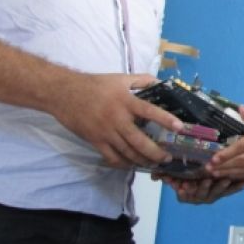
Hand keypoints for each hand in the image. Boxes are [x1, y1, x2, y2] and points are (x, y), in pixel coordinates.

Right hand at [50, 73, 182, 168]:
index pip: (150, 111)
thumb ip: (142, 80)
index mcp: (125, 101)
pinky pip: (112, 157)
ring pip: (127, 152)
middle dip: (156, 152)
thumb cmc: (95, 85)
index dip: (166, 120)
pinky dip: (124, 164)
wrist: (64, 93)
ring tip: (154, 163)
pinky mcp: (95, 141)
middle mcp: (117, 119)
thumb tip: (161, 82)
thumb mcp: (120, 78)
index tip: (180, 128)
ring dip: (143, 160)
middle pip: (139, 141)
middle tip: (167, 157)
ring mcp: (105, 132)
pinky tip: (132, 164)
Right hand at [159, 175, 243, 203]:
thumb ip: (164, 175)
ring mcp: (211, 195)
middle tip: (207, 180)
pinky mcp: (223, 192)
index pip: (185, 194)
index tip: (183, 187)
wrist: (197, 183)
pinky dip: (237, 187)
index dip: (185, 192)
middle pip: (201, 194)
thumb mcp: (173, 176)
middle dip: (204, 187)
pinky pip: (230, 191)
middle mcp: (199, 197)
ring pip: (217, 193)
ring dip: (222, 186)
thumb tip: (154, 176)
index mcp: (186, 194)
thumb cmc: (183, 178)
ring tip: (226, 178)